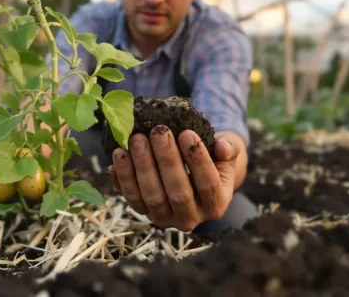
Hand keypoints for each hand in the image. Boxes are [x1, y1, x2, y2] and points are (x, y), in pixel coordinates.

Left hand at [107, 125, 239, 231]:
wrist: (197, 171)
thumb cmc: (215, 157)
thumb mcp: (229, 150)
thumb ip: (229, 148)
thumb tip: (223, 147)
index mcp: (216, 204)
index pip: (207, 184)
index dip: (197, 160)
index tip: (186, 133)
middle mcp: (191, 218)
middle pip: (178, 192)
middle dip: (166, 160)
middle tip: (158, 131)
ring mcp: (165, 218)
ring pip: (152, 196)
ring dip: (142, 167)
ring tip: (137, 139)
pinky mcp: (144, 212)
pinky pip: (131, 197)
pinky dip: (123, 177)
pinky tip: (118, 155)